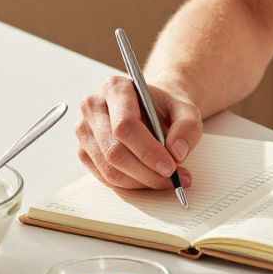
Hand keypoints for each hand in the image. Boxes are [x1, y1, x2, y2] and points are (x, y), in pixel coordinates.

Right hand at [75, 76, 201, 189]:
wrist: (152, 109)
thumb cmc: (164, 107)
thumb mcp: (186, 110)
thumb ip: (187, 128)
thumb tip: (177, 152)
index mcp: (115, 88)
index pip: (125, 125)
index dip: (147, 151)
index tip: (170, 167)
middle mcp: (94, 107)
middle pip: (114, 150)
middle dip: (146, 172)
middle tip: (172, 178)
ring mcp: (85, 130)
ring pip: (109, 169)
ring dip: (140, 182)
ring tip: (167, 180)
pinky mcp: (85, 151)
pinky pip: (105, 178)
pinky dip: (131, 185)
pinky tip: (150, 179)